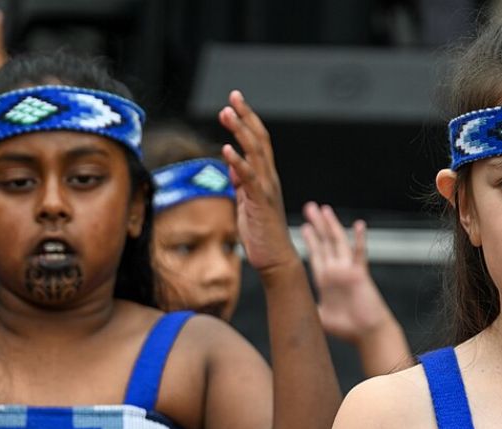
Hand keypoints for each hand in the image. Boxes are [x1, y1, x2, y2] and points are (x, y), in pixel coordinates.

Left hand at [218, 91, 293, 272]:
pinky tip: (226, 150)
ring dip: (240, 131)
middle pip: (259, 139)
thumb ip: (240, 183)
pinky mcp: (260, 202)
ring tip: (226, 113)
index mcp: (266, 177)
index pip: (258, 142)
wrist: (275, 259)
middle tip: (233, 97)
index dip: (248, 120)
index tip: (235, 102)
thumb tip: (231, 165)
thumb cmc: (261, 234)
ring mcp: (266, 188)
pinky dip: (238, 162)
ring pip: (255, 153)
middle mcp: (269, 178)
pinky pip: (249, 178)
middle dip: (246, 116)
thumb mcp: (246, 203)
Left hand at [301, 202, 393, 343]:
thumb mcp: (320, 316)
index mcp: (325, 280)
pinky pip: (359, 254)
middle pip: (325, 242)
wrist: (367, 333)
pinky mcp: (359, 274)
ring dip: (331, 225)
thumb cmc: (347, 328)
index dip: (310, 240)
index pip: (316, 254)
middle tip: (310, 207)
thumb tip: (294, 308)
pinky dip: (359, 239)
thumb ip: (309, 308)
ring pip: (338, 242)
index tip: (304, 226)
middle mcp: (335, 271)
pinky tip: (359, 225)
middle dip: (317, 225)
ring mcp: (347, 271)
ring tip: (324, 209)